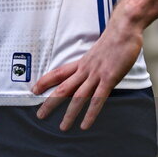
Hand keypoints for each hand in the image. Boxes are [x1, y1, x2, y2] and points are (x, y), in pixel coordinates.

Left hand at [31, 12, 143, 129]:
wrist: (123, 29)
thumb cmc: (114, 39)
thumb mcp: (98, 52)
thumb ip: (93, 62)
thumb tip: (91, 69)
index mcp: (82, 62)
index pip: (58, 73)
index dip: (45, 81)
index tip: (34, 89)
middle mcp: (85, 69)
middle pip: (63, 88)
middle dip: (50, 102)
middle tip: (40, 115)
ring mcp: (96, 75)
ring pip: (78, 97)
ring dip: (69, 113)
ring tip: (63, 127)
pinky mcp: (109, 79)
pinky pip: (98, 99)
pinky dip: (90, 113)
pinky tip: (85, 124)